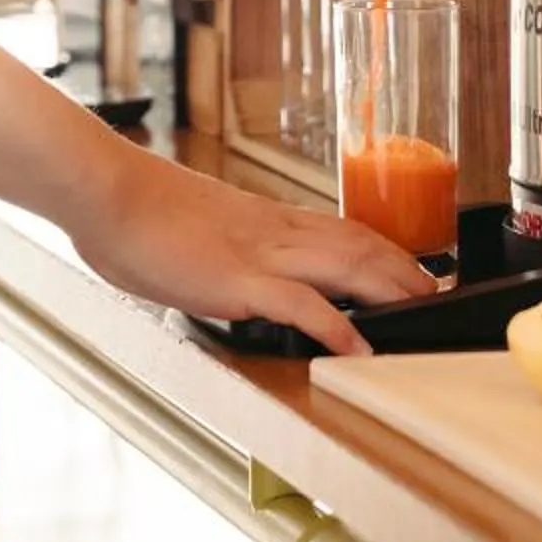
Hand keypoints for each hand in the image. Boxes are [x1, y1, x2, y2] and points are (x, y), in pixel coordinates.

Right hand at [65, 147, 438, 355]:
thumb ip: (213, 244)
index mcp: (259, 217)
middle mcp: (270, 230)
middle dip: (402, 269)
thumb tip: (215, 261)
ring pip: (345, 265)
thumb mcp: (189, 225)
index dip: (380, 246)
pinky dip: (337, 328)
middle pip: (356, 242)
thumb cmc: (132, 210)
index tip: (406, 263)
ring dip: (390, 290)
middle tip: (437, 293)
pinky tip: (359, 349)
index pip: (337, 227)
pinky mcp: (238, 281)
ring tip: (422, 312)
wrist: (105, 191)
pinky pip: (301, 305)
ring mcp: (258, 254)